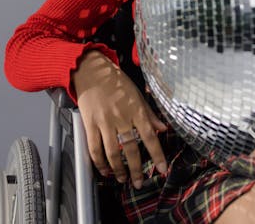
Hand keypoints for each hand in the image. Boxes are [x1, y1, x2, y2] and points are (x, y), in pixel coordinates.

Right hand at [72, 50, 167, 187]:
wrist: (92, 71)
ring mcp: (105, 121)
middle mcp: (121, 117)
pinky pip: (94, 148)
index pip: (150, 136)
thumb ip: (150, 113)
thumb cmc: (116, 82)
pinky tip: (105, 170)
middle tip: (140, 182)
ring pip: (113, 152)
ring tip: (123, 179)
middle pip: (131, 149)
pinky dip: (100, 163)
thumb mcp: (138, 94)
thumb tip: (163, 128)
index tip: (163, 168)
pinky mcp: (90, 124)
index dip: (157, 154)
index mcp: (136, 109)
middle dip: (136, 169)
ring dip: (119, 170)